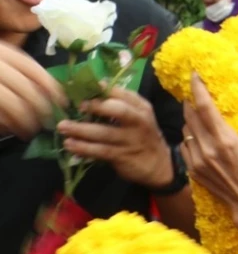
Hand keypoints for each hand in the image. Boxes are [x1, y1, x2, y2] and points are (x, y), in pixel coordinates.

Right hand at [0, 43, 66, 139]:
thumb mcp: (1, 62)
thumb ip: (20, 73)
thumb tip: (52, 93)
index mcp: (1, 51)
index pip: (33, 69)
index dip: (51, 87)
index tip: (63, 102)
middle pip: (25, 89)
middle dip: (40, 109)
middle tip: (47, 122)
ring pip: (11, 103)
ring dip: (24, 121)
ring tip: (29, 131)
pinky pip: (0, 116)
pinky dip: (6, 124)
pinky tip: (9, 129)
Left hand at [58, 88, 175, 189]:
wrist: (159, 164)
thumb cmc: (143, 136)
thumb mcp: (139, 117)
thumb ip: (122, 104)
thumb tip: (97, 88)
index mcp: (142, 108)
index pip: (124, 94)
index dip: (103, 90)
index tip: (85, 89)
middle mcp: (139, 122)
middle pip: (118, 111)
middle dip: (96, 106)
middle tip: (78, 106)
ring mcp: (130, 140)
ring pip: (104, 133)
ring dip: (81, 129)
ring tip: (63, 127)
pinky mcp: (122, 156)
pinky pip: (100, 150)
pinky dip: (83, 148)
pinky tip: (70, 145)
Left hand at [180, 72, 237, 228]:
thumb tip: (236, 109)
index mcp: (226, 139)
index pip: (206, 107)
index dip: (198, 88)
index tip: (195, 74)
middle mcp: (208, 149)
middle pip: (191, 116)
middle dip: (192, 101)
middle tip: (196, 92)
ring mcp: (198, 161)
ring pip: (186, 131)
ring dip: (191, 120)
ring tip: (200, 116)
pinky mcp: (194, 171)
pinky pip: (185, 146)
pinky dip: (190, 138)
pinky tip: (200, 138)